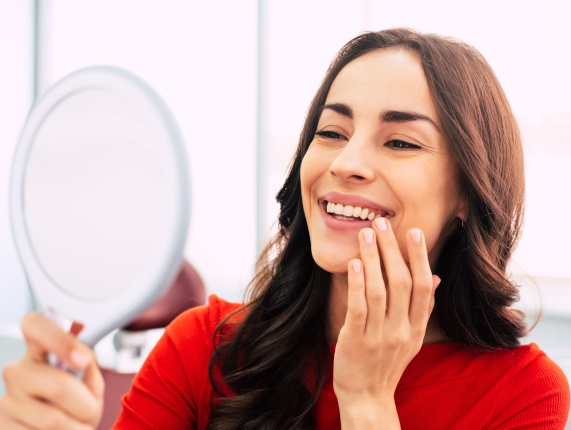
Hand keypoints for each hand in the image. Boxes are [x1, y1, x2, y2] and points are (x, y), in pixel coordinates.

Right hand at [0, 312, 103, 428]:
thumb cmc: (77, 406)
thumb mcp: (88, 382)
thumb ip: (87, 365)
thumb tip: (82, 358)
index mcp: (38, 351)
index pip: (35, 325)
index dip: (60, 340)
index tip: (83, 360)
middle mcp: (17, 372)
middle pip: (59, 385)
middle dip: (86, 404)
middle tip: (89, 411)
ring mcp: (6, 401)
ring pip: (53, 420)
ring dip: (76, 428)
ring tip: (75, 426)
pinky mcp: (2, 427)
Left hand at [333, 218, 438, 427]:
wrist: (368, 397)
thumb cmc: (387, 362)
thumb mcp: (411, 337)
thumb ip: (422, 308)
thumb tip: (434, 277)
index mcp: (416, 328)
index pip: (423, 287)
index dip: (419, 257)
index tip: (413, 231)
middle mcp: (401, 331)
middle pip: (402, 283)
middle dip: (392, 250)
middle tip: (382, 223)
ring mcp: (379, 337)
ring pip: (380, 291)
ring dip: (373, 259)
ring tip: (365, 234)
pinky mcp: (356, 341)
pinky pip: (359, 308)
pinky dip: (357, 284)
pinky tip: (355, 263)